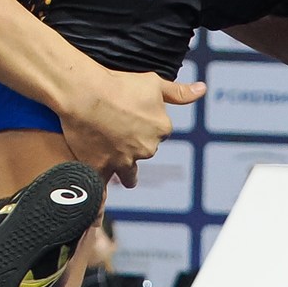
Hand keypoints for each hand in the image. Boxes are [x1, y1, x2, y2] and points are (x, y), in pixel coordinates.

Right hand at [59, 67, 205, 187]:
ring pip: (129, 174)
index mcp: (162, 128)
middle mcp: (146, 148)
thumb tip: (202, 90)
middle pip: (144, 150)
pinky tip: (96, 203)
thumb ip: (179, 92)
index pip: (158, 130)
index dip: (144, 123)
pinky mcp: (101, 168)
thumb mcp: (153, 83)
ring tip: (113, 163)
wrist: (85, 93)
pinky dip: (100, 192)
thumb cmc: (119, 84)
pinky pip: (102, 188)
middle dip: (133, 143)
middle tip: (115, 128)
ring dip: (123, 170)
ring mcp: (123, 161)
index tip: (131, 115)